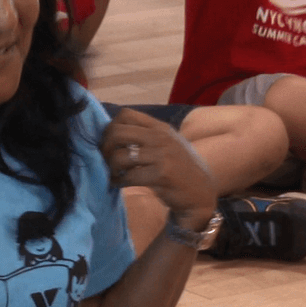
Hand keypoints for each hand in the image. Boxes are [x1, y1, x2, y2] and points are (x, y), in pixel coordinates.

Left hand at [100, 108, 218, 226]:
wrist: (200, 191)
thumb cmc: (179, 167)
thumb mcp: (166, 144)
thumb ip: (145, 135)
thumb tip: (112, 132)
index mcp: (160, 127)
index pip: (125, 114)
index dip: (110, 127)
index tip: (109, 142)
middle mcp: (161, 137)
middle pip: (117, 132)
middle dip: (105, 147)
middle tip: (105, 158)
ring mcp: (162, 155)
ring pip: (120, 156)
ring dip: (111, 166)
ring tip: (113, 173)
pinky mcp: (161, 175)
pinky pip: (129, 176)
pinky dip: (118, 181)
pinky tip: (118, 183)